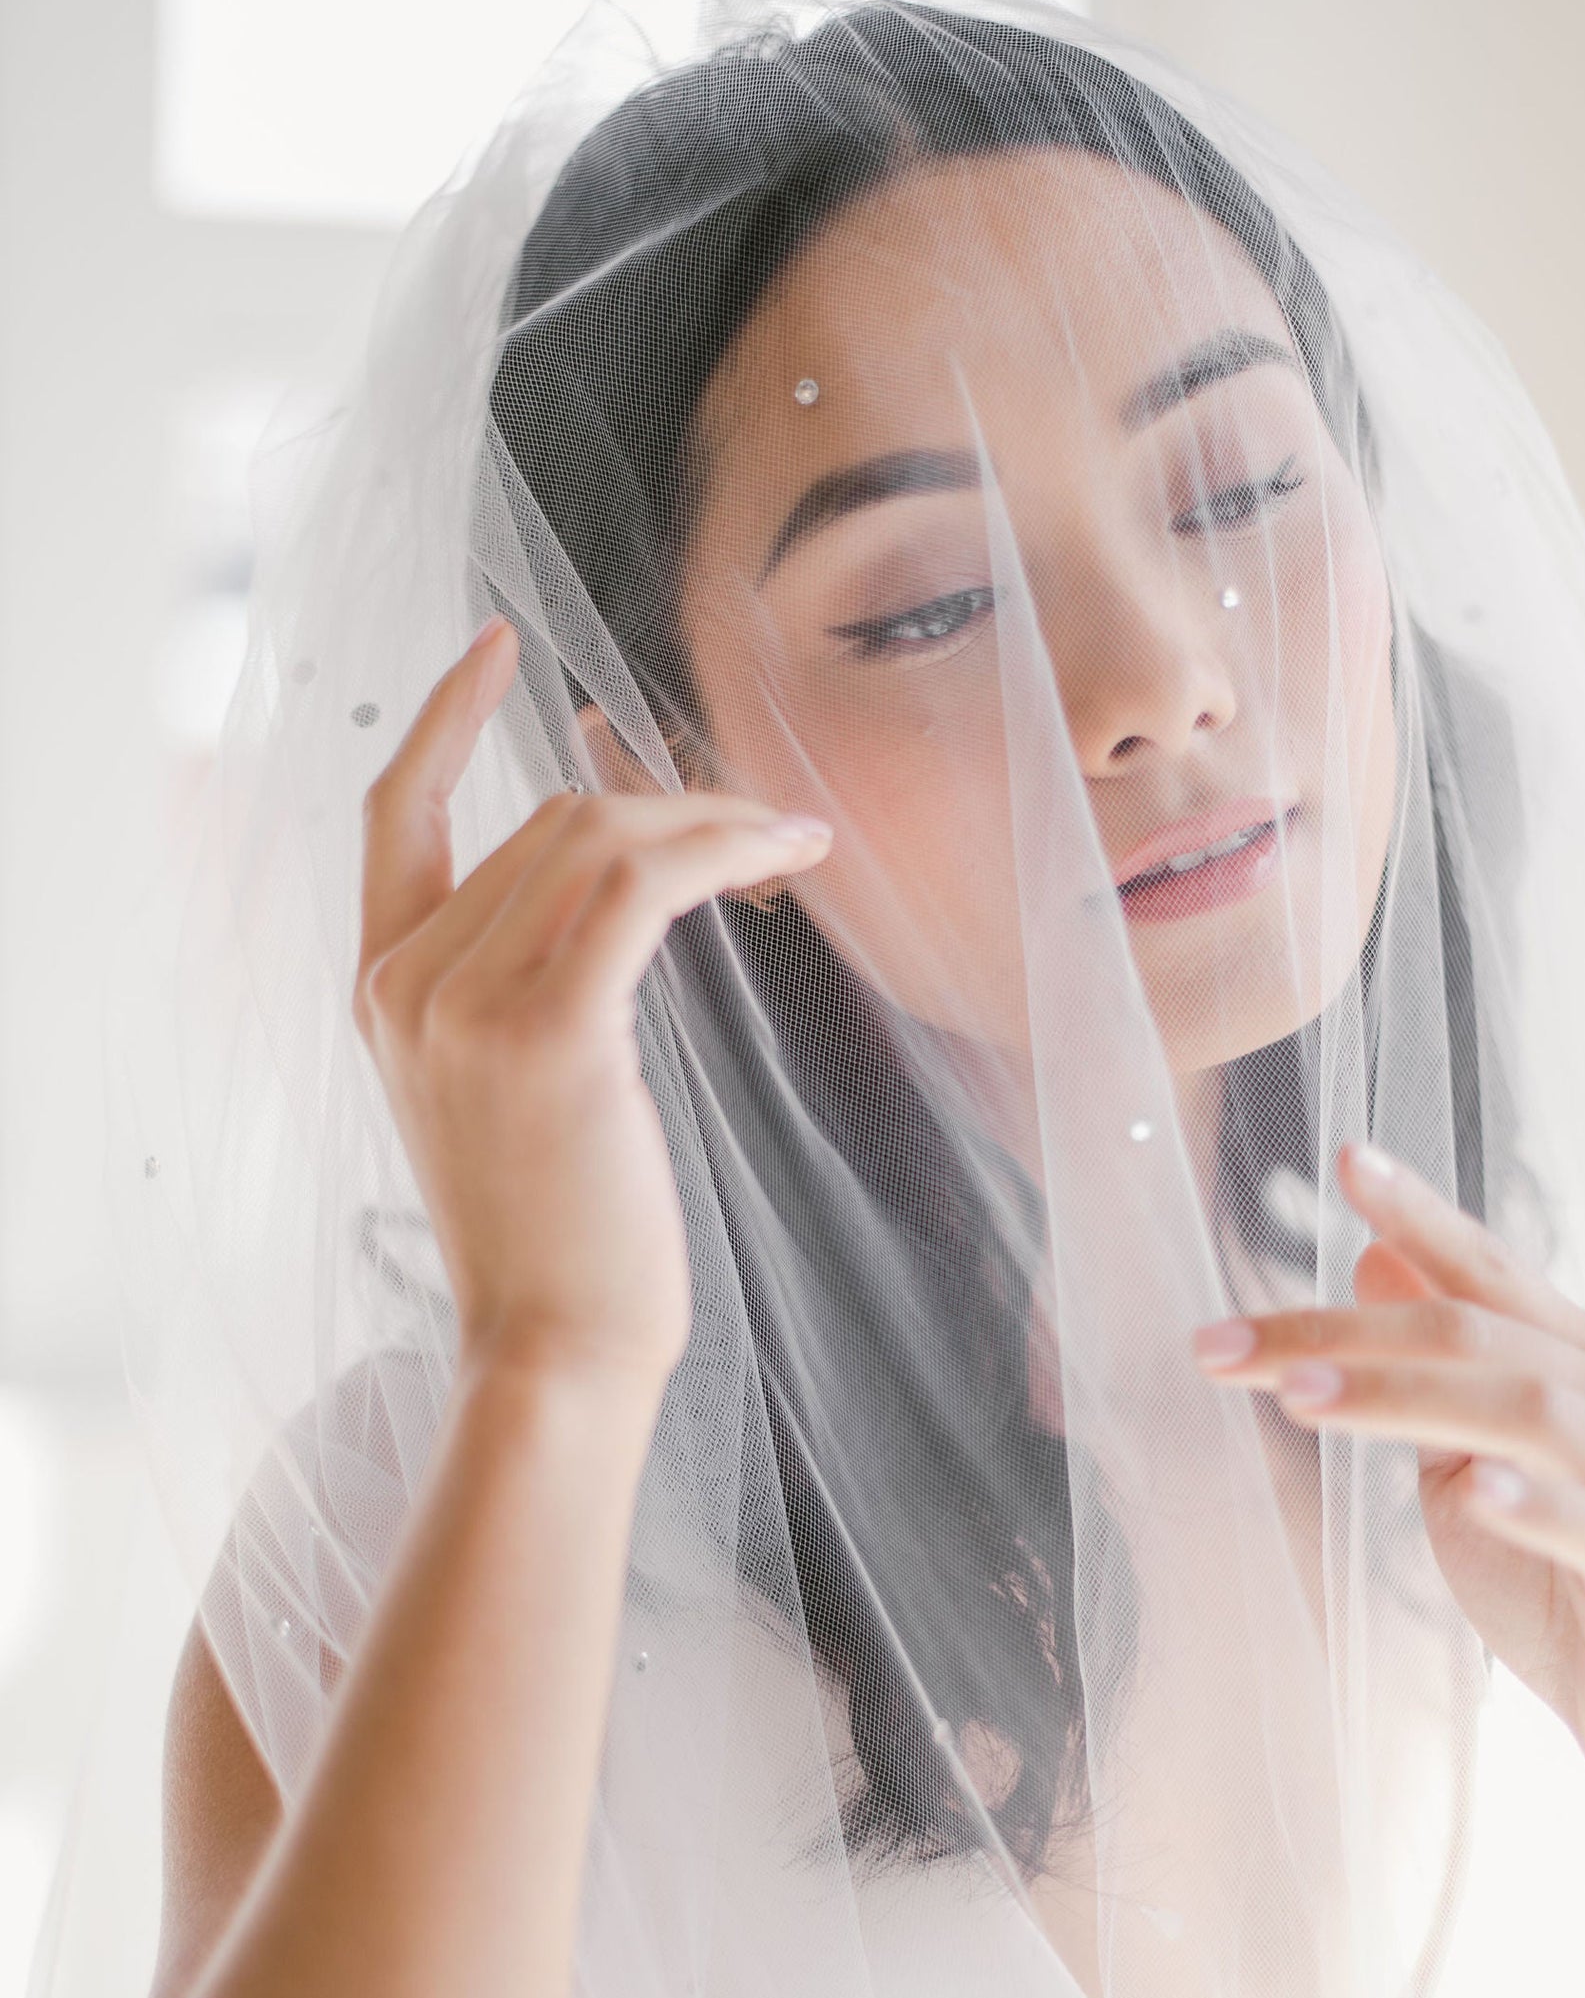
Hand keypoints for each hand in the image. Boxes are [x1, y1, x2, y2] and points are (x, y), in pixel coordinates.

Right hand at [354, 621, 832, 1423]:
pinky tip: (784, 852)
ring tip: (790, 844)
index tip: (500, 648)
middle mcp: (406, 983)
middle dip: (667, 805)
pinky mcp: (551, 1030)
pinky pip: (643, 882)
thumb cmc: (556, 1238)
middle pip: (545, 819)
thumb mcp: (503, 1095)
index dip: (442, 717)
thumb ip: (515, 990)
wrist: (552, 1348)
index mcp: (381, 991)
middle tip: (764, 831)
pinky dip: (723, 848)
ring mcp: (467, 1004)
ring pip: (598, 837)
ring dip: (712, 822)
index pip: (392, 811)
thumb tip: (606, 895)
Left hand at [1192, 1140, 1584, 1838]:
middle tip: (1222, 1342)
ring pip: (1527, 1409)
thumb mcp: (1471, 1463)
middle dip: (1338, 1332)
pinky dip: (1536, 1502)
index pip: (1486, 1270)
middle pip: (1474, 1334)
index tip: (1344, 1160)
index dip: (1419, 1212)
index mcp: (1580, 1361)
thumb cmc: (1561, 1583)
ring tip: (1298, 1400)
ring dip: (1402, 1397)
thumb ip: (1433, 1372)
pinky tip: (1477, 1489)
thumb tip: (1369, 1261)